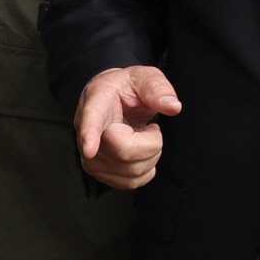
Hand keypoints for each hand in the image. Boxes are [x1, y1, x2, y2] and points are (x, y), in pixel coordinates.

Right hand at [74, 65, 179, 187]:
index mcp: (97, 103)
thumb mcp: (144, 77)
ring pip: (130, 171)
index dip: (89, 135)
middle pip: (124, 151)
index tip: (90, 149)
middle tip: (151, 127)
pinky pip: (131, 182)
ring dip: (150, 156)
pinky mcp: (99, 172)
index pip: (91, 120)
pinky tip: (140, 152)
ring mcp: (90, 156)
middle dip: (151, 142)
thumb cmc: (125, 89)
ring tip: (143, 137)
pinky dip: (145, 169)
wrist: (110, 100)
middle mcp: (86, 132)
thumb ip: (157, 88)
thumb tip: (173, 106)